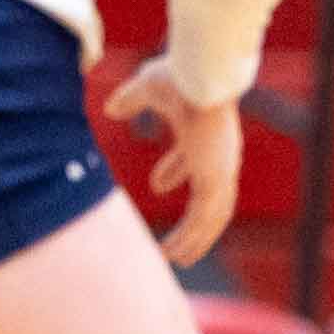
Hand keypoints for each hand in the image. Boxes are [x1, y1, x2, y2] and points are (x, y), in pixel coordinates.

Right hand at [106, 58, 244, 265]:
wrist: (199, 76)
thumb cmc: (179, 75)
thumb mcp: (147, 89)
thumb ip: (131, 99)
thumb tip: (112, 108)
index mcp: (208, 134)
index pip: (195, 159)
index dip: (175, 170)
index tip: (157, 185)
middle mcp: (221, 155)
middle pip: (211, 196)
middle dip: (196, 220)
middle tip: (179, 239)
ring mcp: (222, 169)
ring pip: (211, 216)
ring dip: (195, 239)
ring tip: (173, 258)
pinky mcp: (216, 179)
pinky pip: (205, 219)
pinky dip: (193, 239)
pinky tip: (174, 254)